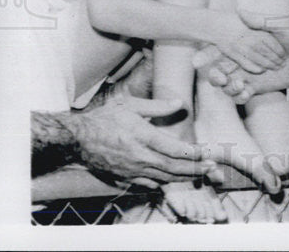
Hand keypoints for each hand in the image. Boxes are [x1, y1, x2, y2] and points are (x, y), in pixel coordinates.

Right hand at [68, 95, 222, 187]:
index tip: (208, 152)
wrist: (77, 138)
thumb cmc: (104, 118)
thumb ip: (157, 106)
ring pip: (162, 178)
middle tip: (211, 168)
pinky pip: (148, 184)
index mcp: (141, 136)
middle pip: (172, 167)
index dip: (194, 152)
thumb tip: (179, 103)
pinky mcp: (123, 178)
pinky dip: (163, 183)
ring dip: (183, 177)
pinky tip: (173, 180)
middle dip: (194, 169)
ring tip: (199, 175)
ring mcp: (131, 170)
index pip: (174, 149)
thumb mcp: (130, 105)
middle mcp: (138, 156)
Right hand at [194, 23, 288, 99]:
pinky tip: (245, 91)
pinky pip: (242, 95)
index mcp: (246, 45)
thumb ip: (260, 21)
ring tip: (237, 84)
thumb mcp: (279, 26)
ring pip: (228, 86)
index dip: (209, 56)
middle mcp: (245, 62)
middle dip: (214, 77)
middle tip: (216, 77)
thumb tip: (241, 11)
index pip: (222, 51)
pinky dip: (240, 96)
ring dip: (228, 87)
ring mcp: (250, 76)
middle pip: (220, 72)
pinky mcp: (257, 88)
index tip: (198, 61)